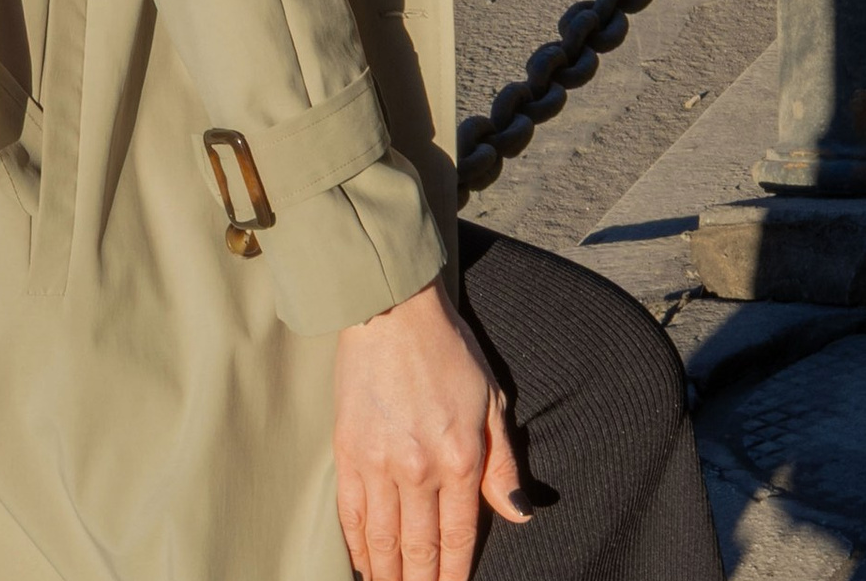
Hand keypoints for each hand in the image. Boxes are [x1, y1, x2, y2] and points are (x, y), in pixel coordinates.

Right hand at [333, 279, 528, 580]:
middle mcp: (418, 470)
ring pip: (383, 542)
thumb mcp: (492, 401)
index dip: (455, 574)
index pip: (458, 537)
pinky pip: (351, 517)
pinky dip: (358, 549)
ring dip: (389, 576)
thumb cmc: (449, 352)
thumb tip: (518, 514)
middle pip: (418, 549)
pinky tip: (365, 567)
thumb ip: (503, 464)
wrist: (393, 312)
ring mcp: (378, 465)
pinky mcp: (347, 454)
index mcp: (460, 457)